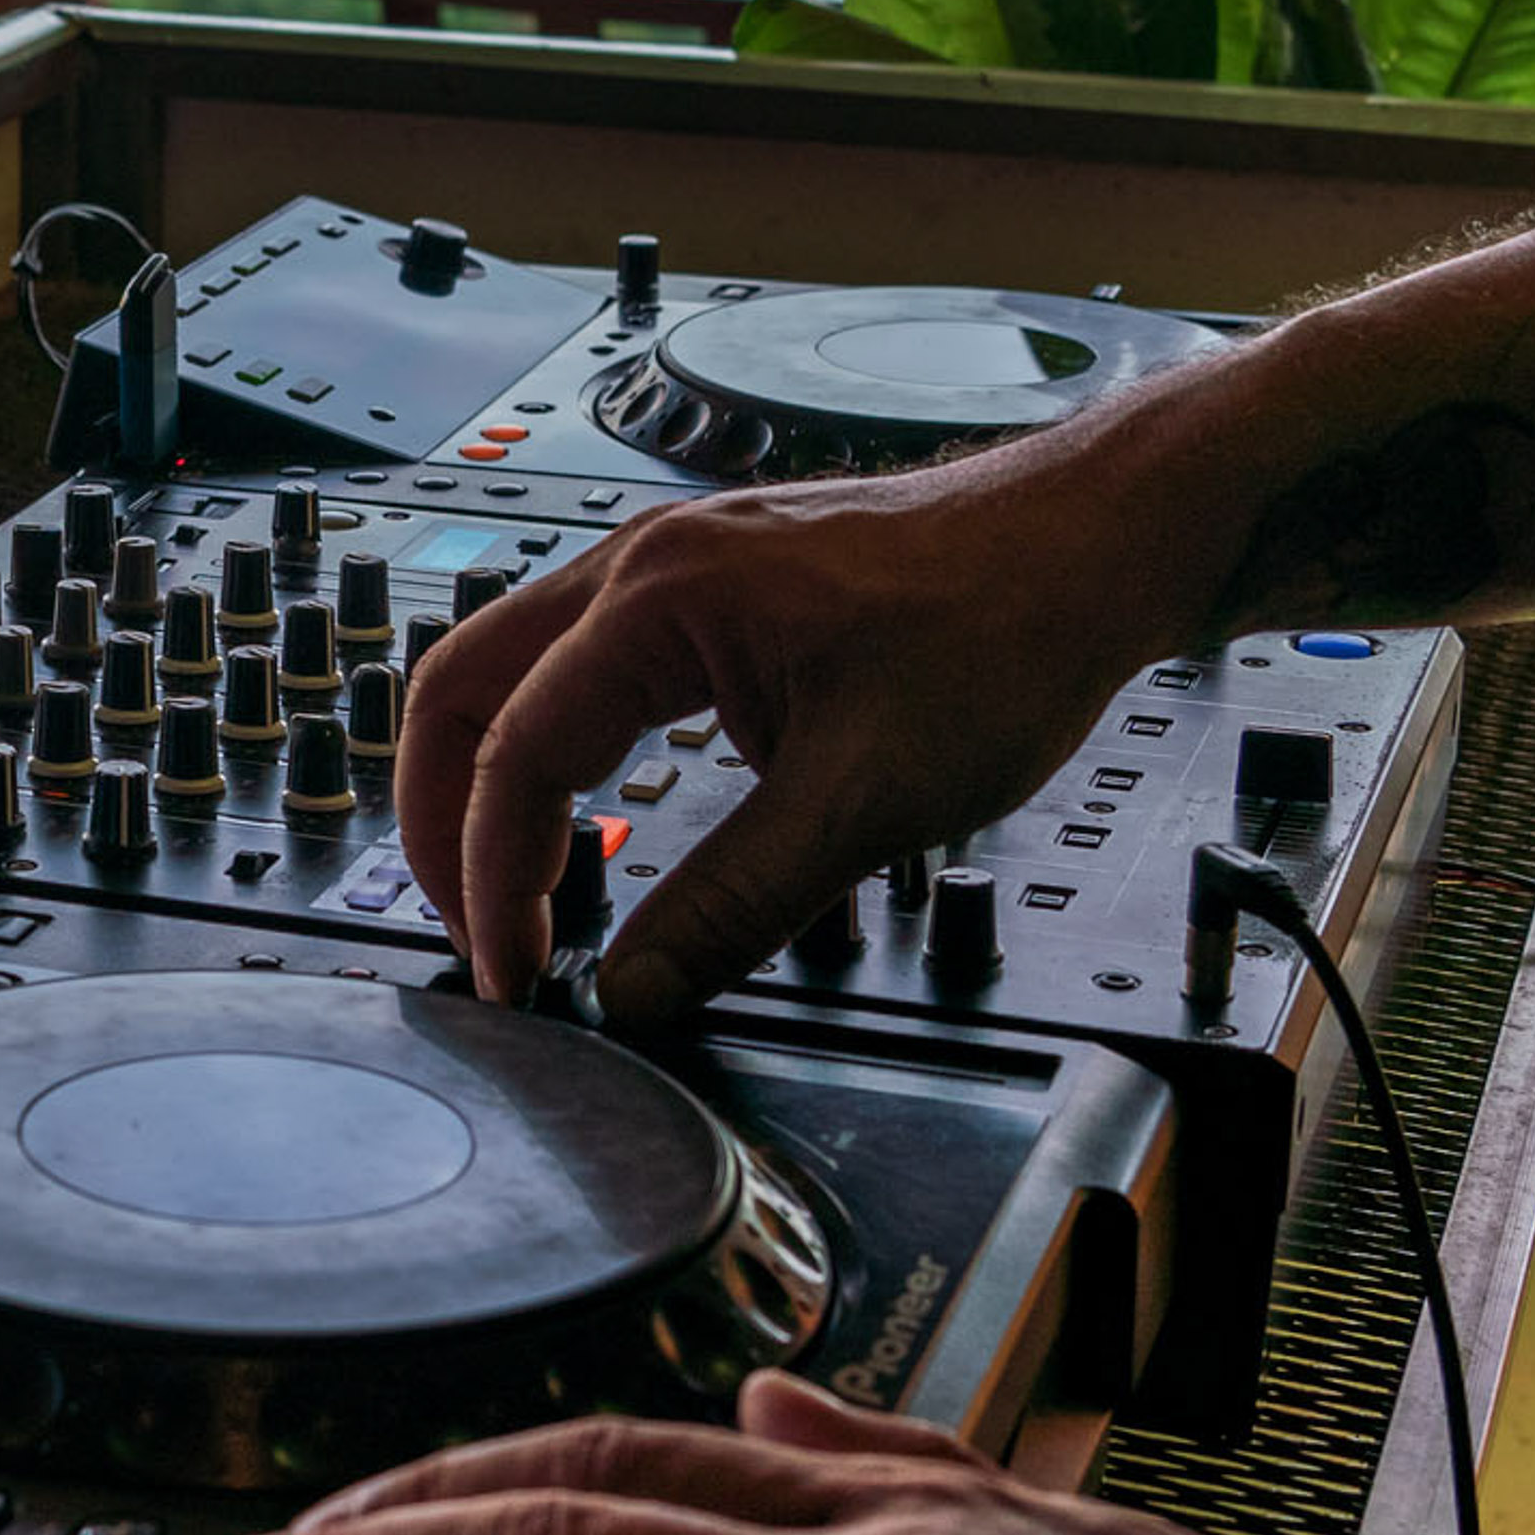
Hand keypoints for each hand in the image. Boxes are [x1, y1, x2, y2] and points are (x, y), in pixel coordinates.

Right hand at [399, 360, 1268, 1011]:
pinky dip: (548, 745)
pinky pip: (576, 660)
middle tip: (476, 938)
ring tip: (520, 894)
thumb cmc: (1005, 628)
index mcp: (660, 599)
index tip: (517, 979)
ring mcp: (672, 562)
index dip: (494, 883)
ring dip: (490, 780)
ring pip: (509, 666)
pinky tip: (590, 819)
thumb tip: (635, 992)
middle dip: (440, 822)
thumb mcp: (868, 801)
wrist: (1094, 542)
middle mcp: (642, 561)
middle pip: (461, 686)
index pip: (513, 755)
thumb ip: (736, 904)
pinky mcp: (710, 585)